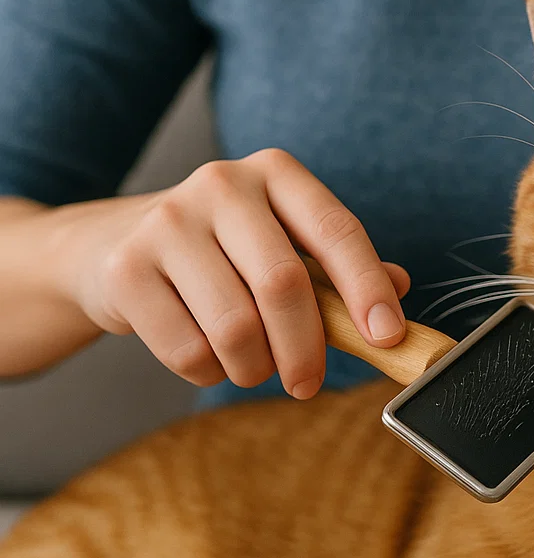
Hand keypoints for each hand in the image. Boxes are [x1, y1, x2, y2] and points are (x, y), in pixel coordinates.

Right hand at [55, 149, 408, 397]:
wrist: (110, 244)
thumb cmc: (223, 251)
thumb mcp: (285, 244)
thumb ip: (340, 268)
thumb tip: (399, 288)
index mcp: (276, 174)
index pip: (336, 230)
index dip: (366, 288)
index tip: (388, 337)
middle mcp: (223, 185)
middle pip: (284, 285)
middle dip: (306, 350)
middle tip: (307, 383)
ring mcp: (167, 222)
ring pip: (235, 327)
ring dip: (254, 368)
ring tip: (253, 366)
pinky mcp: (126, 268)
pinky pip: (188, 350)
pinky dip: (209, 372)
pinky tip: (208, 357)